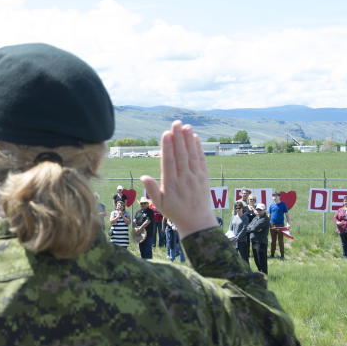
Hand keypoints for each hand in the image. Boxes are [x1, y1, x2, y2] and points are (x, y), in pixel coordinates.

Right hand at [140, 121, 217, 237]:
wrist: (197, 222)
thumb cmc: (174, 212)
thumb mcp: (159, 204)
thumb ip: (152, 189)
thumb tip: (143, 176)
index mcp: (171, 184)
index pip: (168, 162)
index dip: (167, 147)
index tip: (166, 134)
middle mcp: (184, 179)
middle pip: (181, 155)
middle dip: (178, 138)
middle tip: (175, 123)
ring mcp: (195, 177)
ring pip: (191, 155)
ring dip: (188, 139)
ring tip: (185, 126)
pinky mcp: (204, 177)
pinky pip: (201, 160)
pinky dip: (198, 148)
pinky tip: (195, 137)